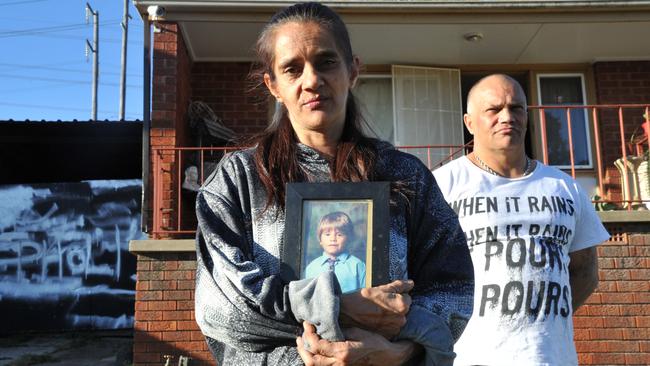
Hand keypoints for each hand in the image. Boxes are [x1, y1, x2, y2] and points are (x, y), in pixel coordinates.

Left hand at [296, 321, 416, 365]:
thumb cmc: (374, 341)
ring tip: (303, 344)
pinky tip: (313, 352)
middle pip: (311, 360)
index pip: (316, 345)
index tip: (308, 323)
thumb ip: (339, 331)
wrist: (387, 356)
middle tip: (300, 335)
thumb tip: (323, 326)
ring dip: (306, 355)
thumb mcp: (356, 331)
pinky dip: (314, 360)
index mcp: (342, 351)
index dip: (308, 333)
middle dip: (302, 347)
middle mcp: (339, 363)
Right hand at [339, 280, 413, 338]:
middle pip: (404, 309)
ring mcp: (394, 329)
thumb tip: (411, 283)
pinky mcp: (387, 336)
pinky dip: (386, 324)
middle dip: (395, 306)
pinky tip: (375, 320)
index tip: (385, 296)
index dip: (397, 295)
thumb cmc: (361, 300)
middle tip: (379, 304)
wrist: (346, 315)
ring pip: (397, 319)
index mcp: (402, 305)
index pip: (408, 297)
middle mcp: (401, 319)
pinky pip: (391, 327)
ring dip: (391, 316)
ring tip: (376, 312)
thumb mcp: (379, 288)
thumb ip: (398, 285)